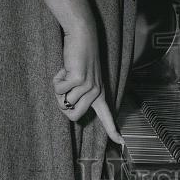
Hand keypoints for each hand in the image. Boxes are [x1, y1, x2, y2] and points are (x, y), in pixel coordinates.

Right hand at [46, 0, 123, 145]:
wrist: (82, 36)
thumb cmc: (78, 58)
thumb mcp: (82, 79)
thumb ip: (78, 94)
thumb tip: (68, 109)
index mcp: (99, 94)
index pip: (107, 117)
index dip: (113, 131)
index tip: (122, 144)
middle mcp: (96, 92)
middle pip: (73, 116)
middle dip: (62, 105)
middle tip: (63, 87)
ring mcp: (89, 86)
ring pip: (64, 102)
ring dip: (58, 89)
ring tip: (66, 74)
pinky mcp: (79, 79)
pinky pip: (59, 89)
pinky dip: (56, 80)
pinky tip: (64, 69)